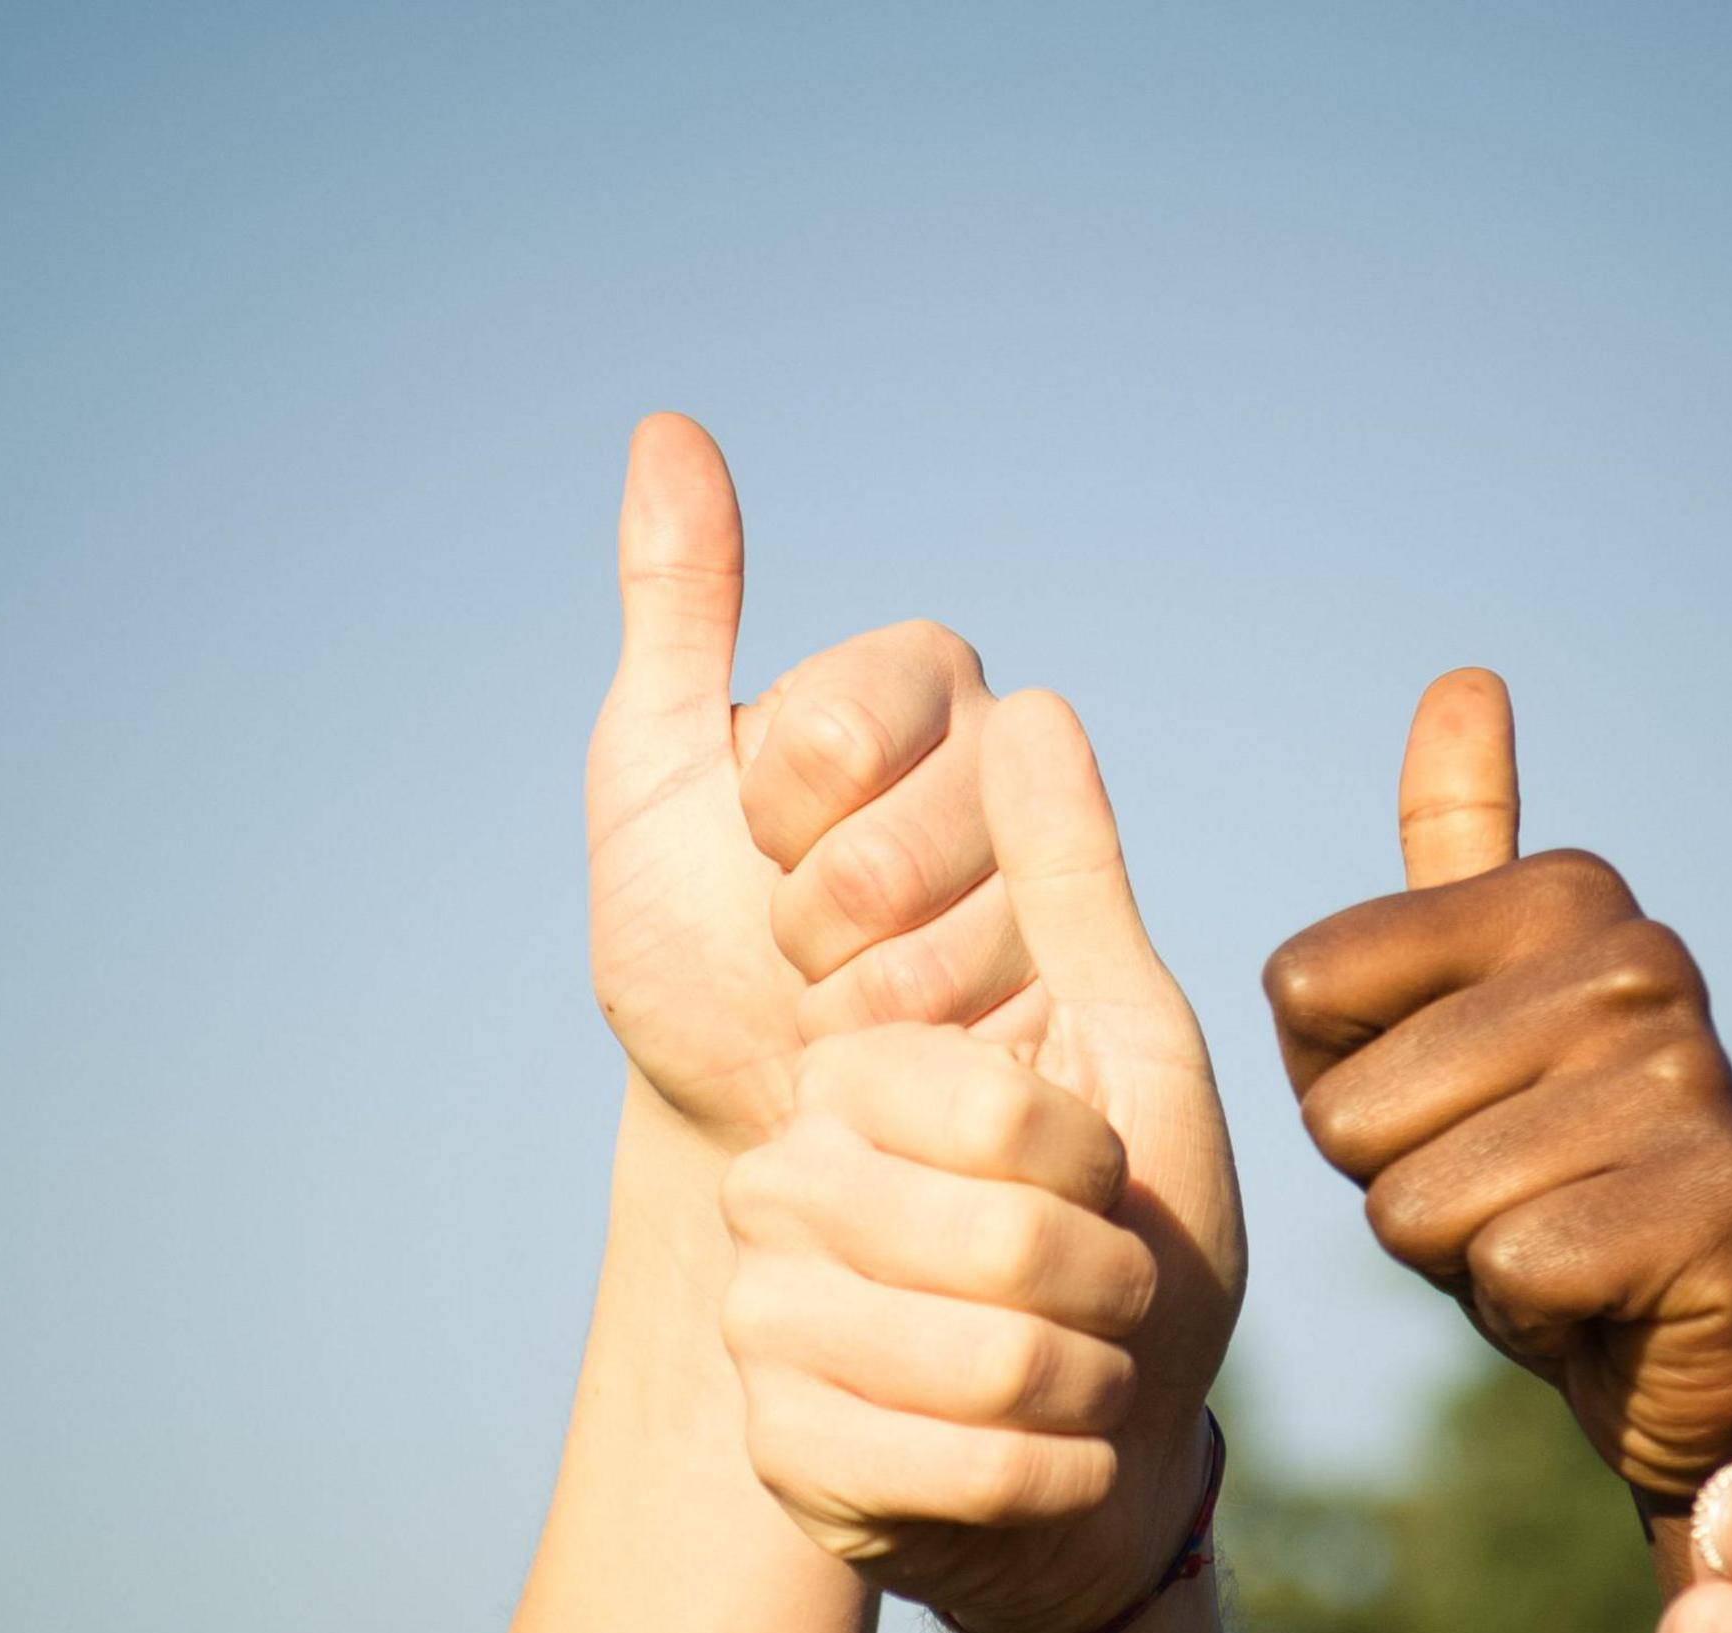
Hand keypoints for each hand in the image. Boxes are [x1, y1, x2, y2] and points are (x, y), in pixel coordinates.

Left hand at [584, 416, 1035, 1150]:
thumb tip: (668, 429)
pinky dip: (912, 1049)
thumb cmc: (688, 941)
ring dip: (857, 995)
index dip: (770, 811)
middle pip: (900, 843)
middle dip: (808, 919)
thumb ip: (676, 605)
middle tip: (795, 934)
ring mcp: (1057, 878)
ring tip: (843, 993)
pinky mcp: (1082, 989)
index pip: (841, 728)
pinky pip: (992, 1017)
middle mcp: (1006, 759)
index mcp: (912, 685)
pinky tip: (899, 1046)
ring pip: (953, 939)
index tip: (751, 839)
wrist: (738, 1104)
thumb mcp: (649, 772)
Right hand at [723, 693, 1242, 1632]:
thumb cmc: (1131, 1235)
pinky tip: (1049, 1457)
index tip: (1097, 1183)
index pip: (989, 1104)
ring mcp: (766, 1328)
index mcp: (852, 1077)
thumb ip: (1072, 891)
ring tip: (1085, 1373)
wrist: (1105, 1449)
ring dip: (1095, 1384)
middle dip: (1111, 1284)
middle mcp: (780, 1186)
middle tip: (1107, 1294)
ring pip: (991, 1364)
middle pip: (999, 1240)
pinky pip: (967, 1470)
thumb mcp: (1131, 1049)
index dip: (1094, 1164)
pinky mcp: (784, 1458)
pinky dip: (1060, 1472)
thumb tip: (1034, 705)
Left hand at [1262, 668, 1731, 1498]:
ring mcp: (1690, 1076)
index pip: (1301, 988)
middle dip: (1396, 1182)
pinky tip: (1600, 1292)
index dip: (1340, 1079)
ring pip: (1417, 1200)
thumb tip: (1467, 679)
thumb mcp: (1459, 1004)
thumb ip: (1455, 850)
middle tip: (1503, 1187)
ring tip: (1551, 1234)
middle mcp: (1640, 958)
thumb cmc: (1541, 1170)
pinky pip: (1510, 1268)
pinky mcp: (1721, 1202)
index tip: (1448, 1097)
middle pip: (1349, 1109)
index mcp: (1563, 892)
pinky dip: (1530, 1309)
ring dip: (1459, 1253)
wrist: (1686, 1336)